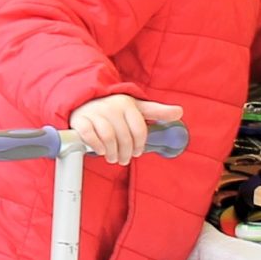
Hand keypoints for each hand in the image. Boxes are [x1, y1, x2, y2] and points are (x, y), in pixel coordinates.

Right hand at [67, 95, 184, 165]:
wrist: (83, 100)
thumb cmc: (114, 108)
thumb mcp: (136, 107)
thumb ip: (157, 111)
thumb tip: (180, 112)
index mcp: (127, 104)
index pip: (139, 129)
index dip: (139, 145)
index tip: (137, 152)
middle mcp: (111, 106)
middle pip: (124, 137)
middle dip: (126, 153)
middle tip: (124, 160)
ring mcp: (95, 112)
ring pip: (108, 138)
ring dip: (112, 153)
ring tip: (113, 158)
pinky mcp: (80, 120)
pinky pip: (90, 136)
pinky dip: (96, 146)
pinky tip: (99, 151)